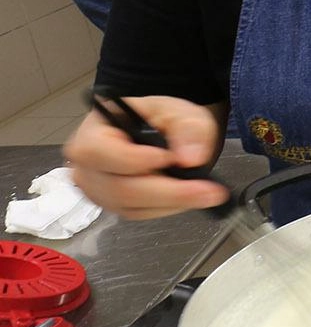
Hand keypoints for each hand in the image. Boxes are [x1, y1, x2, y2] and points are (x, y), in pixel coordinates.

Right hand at [63, 96, 226, 219]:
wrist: (161, 132)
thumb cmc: (161, 119)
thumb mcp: (181, 112)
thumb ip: (189, 129)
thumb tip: (190, 158)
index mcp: (94, 131)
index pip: (98, 151)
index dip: (133, 159)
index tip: (168, 158)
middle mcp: (88, 164)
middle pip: (117, 187)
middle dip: (166, 192)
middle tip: (206, 190)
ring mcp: (97, 188)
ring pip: (129, 206)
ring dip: (170, 203)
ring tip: (207, 193)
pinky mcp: (112, 204)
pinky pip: (138, 214)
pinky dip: (166, 208)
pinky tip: (189, 196)